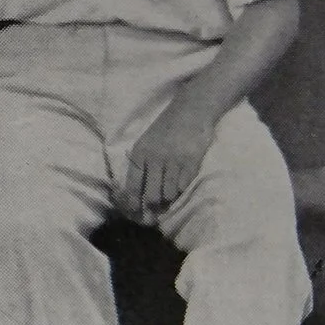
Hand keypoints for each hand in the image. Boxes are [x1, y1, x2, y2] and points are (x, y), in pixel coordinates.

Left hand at [124, 96, 219, 213]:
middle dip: (153, 207)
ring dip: (169, 198)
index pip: (133, 186)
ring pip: (169, 194)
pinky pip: (184, 185)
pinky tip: (181, 181)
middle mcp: (154, 159)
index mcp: (139, 154)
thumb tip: (138, 193)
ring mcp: (174, 161)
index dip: (134, 204)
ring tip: (170, 194)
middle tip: (156, 212)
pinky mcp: (191, 161)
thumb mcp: (146, 143)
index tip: (136, 214)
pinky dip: (182, 188)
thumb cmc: (165, 128)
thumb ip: (142, 165)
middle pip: (151, 195)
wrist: (190, 110)